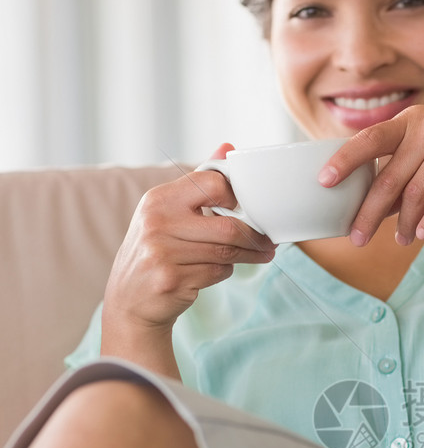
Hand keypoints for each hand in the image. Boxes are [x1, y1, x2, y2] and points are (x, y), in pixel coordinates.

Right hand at [103, 143, 275, 338]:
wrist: (129, 300)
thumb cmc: (156, 251)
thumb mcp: (168, 212)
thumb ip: (199, 183)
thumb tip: (228, 147)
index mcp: (159, 199)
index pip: (213, 184)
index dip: (236, 197)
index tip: (248, 208)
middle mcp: (157, 222)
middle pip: (228, 226)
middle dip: (254, 235)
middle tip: (269, 240)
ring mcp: (162, 252)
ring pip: (226, 251)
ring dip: (249, 255)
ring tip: (263, 254)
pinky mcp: (171, 279)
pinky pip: (217, 272)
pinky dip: (225, 272)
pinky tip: (217, 271)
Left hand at [318, 103, 423, 244]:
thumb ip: (414, 161)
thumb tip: (380, 201)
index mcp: (416, 118)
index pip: (370, 138)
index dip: (344, 160)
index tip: (324, 181)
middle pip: (388, 177)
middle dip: (368, 212)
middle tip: (356, 238)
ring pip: (416, 193)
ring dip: (403, 223)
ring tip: (399, 241)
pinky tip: (422, 234)